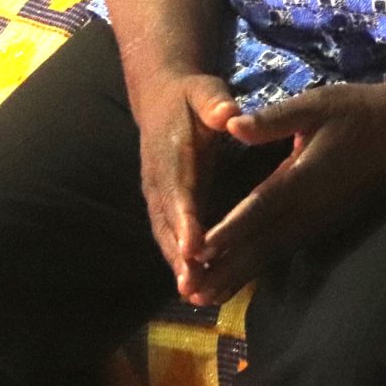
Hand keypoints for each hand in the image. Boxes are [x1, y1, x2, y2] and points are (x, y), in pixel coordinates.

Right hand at [135, 71, 241, 302]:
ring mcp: (157, 193)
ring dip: (177, 264)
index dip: (185, 220)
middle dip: (179, 256)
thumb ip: (215, 103)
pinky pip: (169, 234)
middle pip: (167, 223)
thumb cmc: (192, 96)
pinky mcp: (163, 203)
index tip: (195, 247)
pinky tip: (195, 283)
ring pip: (165, 234)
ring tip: (194, 294)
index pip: (178, 191)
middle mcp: (158, 180)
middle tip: (193, 286)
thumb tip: (228, 114)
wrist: (162, 98)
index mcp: (170, 154)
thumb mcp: (205, 91)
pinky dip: (179, 259)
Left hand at [185, 80, 385, 305]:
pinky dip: (256, 268)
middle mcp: (309, 207)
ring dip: (236, 276)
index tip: (198, 252)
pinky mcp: (321, 224)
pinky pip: (283, 251)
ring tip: (202, 298)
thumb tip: (232, 125)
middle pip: (261, 244)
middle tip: (189, 293)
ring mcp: (317, 220)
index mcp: (303, 176)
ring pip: (271, 253)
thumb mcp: (316, 104)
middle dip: (224, 269)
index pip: (259, 208)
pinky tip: (237, 279)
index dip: (228, 231)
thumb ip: (273, 119)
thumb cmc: (358, 111)